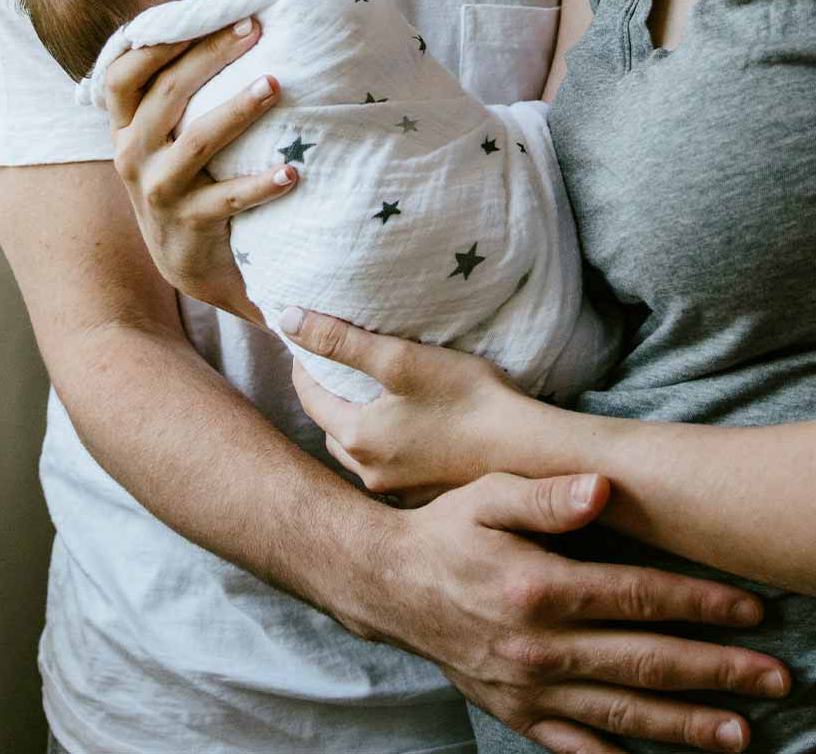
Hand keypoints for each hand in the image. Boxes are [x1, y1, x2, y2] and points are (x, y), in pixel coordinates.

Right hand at [106, 18, 297, 318]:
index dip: (159, 42)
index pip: (125, 75)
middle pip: (168, 93)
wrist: (187, 262)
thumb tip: (231, 24)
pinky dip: (261, 184)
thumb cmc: (186, 179)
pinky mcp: (189, 224)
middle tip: (255, 30)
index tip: (209, 14)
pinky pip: (228, 199)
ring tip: (274, 85)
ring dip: (238, 110)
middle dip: (211, 56)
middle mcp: (133, 155)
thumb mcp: (164, 138)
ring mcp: (159, 191)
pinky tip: (292, 171)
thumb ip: (178, 93)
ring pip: (197, 141)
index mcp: (126, 127)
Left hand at [285, 307, 515, 501]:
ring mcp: (397, 491)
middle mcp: (369, 474)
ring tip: (365, 396)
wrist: (527, 453)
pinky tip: (403, 428)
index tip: (305, 343)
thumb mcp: (399, 358)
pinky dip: (383, 445)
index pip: (309, 399)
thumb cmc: (467, 399)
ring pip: (358, 452)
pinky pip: (388, 467)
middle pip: (331, 429)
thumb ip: (341, 340)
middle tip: (332, 368)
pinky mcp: (424, 495)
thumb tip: (288, 320)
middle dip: (326, 398)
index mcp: (357, 439)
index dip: (304, 366)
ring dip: (353, 424)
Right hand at [355, 475, 788, 753]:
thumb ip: (548, 494)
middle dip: (718, 672)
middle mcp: (541, 648)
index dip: (699, 604)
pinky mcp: (517, 714)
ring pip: (623, 715)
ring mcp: (530, 690)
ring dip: (688, 726)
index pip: (637, 598)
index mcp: (540, 589)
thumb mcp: (489, 494)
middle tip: (779, 679)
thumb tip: (603, 487)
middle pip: (646, 664)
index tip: (752, 610)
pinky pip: (577, 749)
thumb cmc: (446, 528)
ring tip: (743, 733)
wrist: (387, 583)